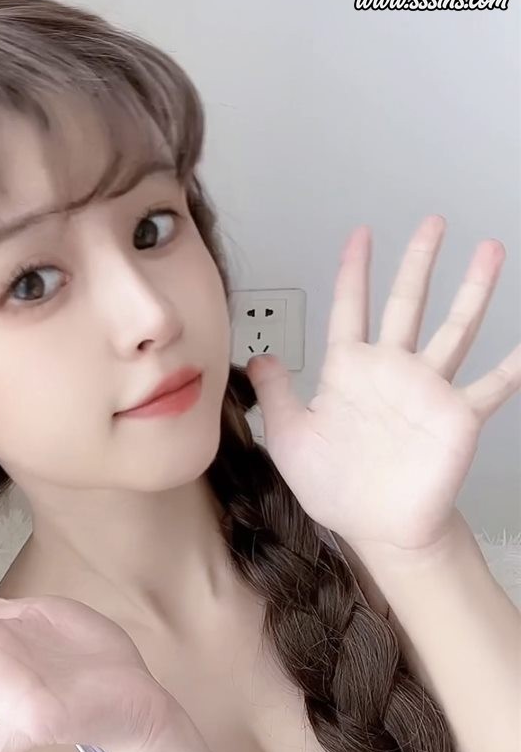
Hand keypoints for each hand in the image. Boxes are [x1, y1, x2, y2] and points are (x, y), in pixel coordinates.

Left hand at [246, 215, 519, 554]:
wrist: (375, 527)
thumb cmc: (335, 486)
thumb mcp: (289, 436)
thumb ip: (276, 394)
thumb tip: (257, 359)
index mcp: (349, 371)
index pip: (351, 308)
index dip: (354, 271)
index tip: (361, 236)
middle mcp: (391, 372)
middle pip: (408, 302)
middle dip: (419, 261)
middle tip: (432, 223)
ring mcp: (428, 390)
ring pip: (455, 328)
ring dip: (474, 290)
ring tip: (490, 251)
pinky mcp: (457, 416)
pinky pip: (492, 386)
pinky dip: (513, 365)